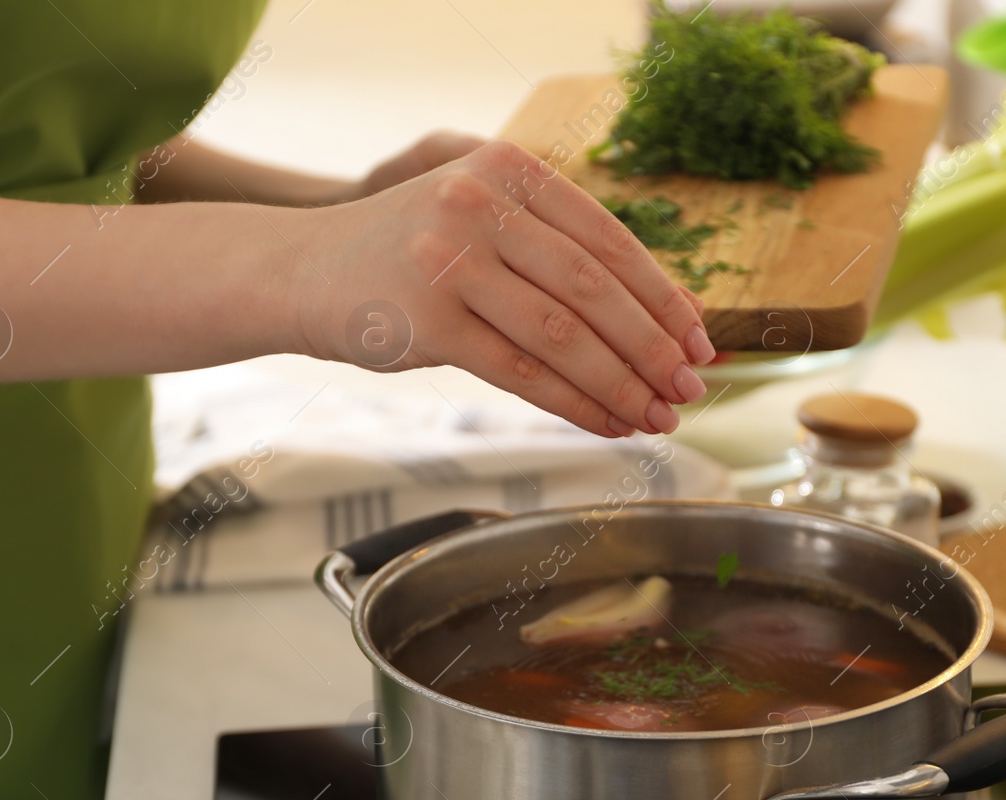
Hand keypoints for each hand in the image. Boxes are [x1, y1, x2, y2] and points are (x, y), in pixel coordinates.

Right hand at [295, 141, 716, 436]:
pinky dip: (575, 403)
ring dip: (622, 384)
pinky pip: (523, 372)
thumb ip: (556, 251)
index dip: (663, 296)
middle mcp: (481, 204)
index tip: (701, 340)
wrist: (304, 271)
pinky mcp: (429, 321)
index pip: (609, 239)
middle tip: (691, 389)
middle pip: (595, 288)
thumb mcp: (483, 220)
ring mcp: (450, 260)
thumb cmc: (411, 255)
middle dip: (653, 347)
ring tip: (658, 416)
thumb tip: (661, 319)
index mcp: (509, 170)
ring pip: (564, 335)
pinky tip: (608, 423)